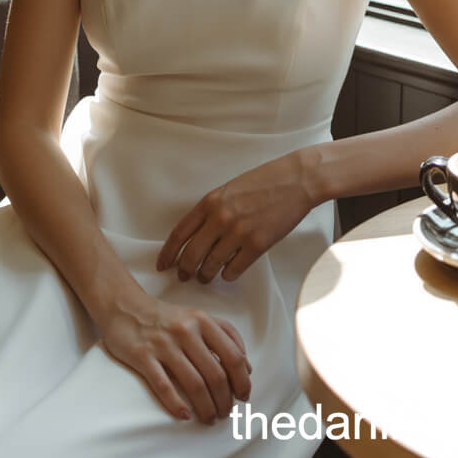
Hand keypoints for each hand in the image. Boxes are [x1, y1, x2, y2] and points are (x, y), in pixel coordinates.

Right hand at [99, 297, 251, 424]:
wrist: (125, 307)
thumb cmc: (167, 317)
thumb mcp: (198, 317)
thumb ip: (225, 335)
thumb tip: (247, 367)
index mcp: (202, 321)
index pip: (232, 356)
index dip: (242, 380)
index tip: (243, 396)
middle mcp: (185, 331)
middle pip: (215, 374)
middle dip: (225, 400)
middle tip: (225, 412)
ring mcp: (164, 345)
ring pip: (194, 384)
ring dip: (206, 407)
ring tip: (210, 418)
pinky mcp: (143, 357)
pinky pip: (163, 386)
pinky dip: (176, 405)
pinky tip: (185, 415)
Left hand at [156, 151, 313, 284]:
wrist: (295, 180)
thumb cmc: (264, 182)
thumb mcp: (229, 189)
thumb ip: (211, 210)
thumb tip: (196, 235)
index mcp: (210, 202)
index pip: (179, 234)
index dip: (168, 254)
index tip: (163, 265)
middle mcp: (220, 218)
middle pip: (190, 255)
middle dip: (184, 271)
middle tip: (184, 277)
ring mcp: (238, 233)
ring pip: (210, 266)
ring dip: (205, 276)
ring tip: (206, 277)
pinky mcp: (257, 245)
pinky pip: (233, 270)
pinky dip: (228, 275)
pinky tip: (228, 272)